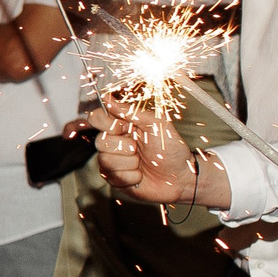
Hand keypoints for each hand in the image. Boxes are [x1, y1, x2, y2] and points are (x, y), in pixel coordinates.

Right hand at [89, 98, 211, 204]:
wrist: (181, 177)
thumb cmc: (172, 150)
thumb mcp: (156, 124)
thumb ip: (131, 111)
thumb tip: (107, 98)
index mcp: (122, 126)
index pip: (97, 118)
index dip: (107, 123)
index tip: (125, 128)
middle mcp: (114, 142)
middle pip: (100, 141)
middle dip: (124, 146)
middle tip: (138, 148)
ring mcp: (112, 161)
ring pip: (105, 160)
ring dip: (130, 163)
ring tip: (141, 163)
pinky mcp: (114, 179)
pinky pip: (113, 177)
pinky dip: (131, 177)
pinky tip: (140, 175)